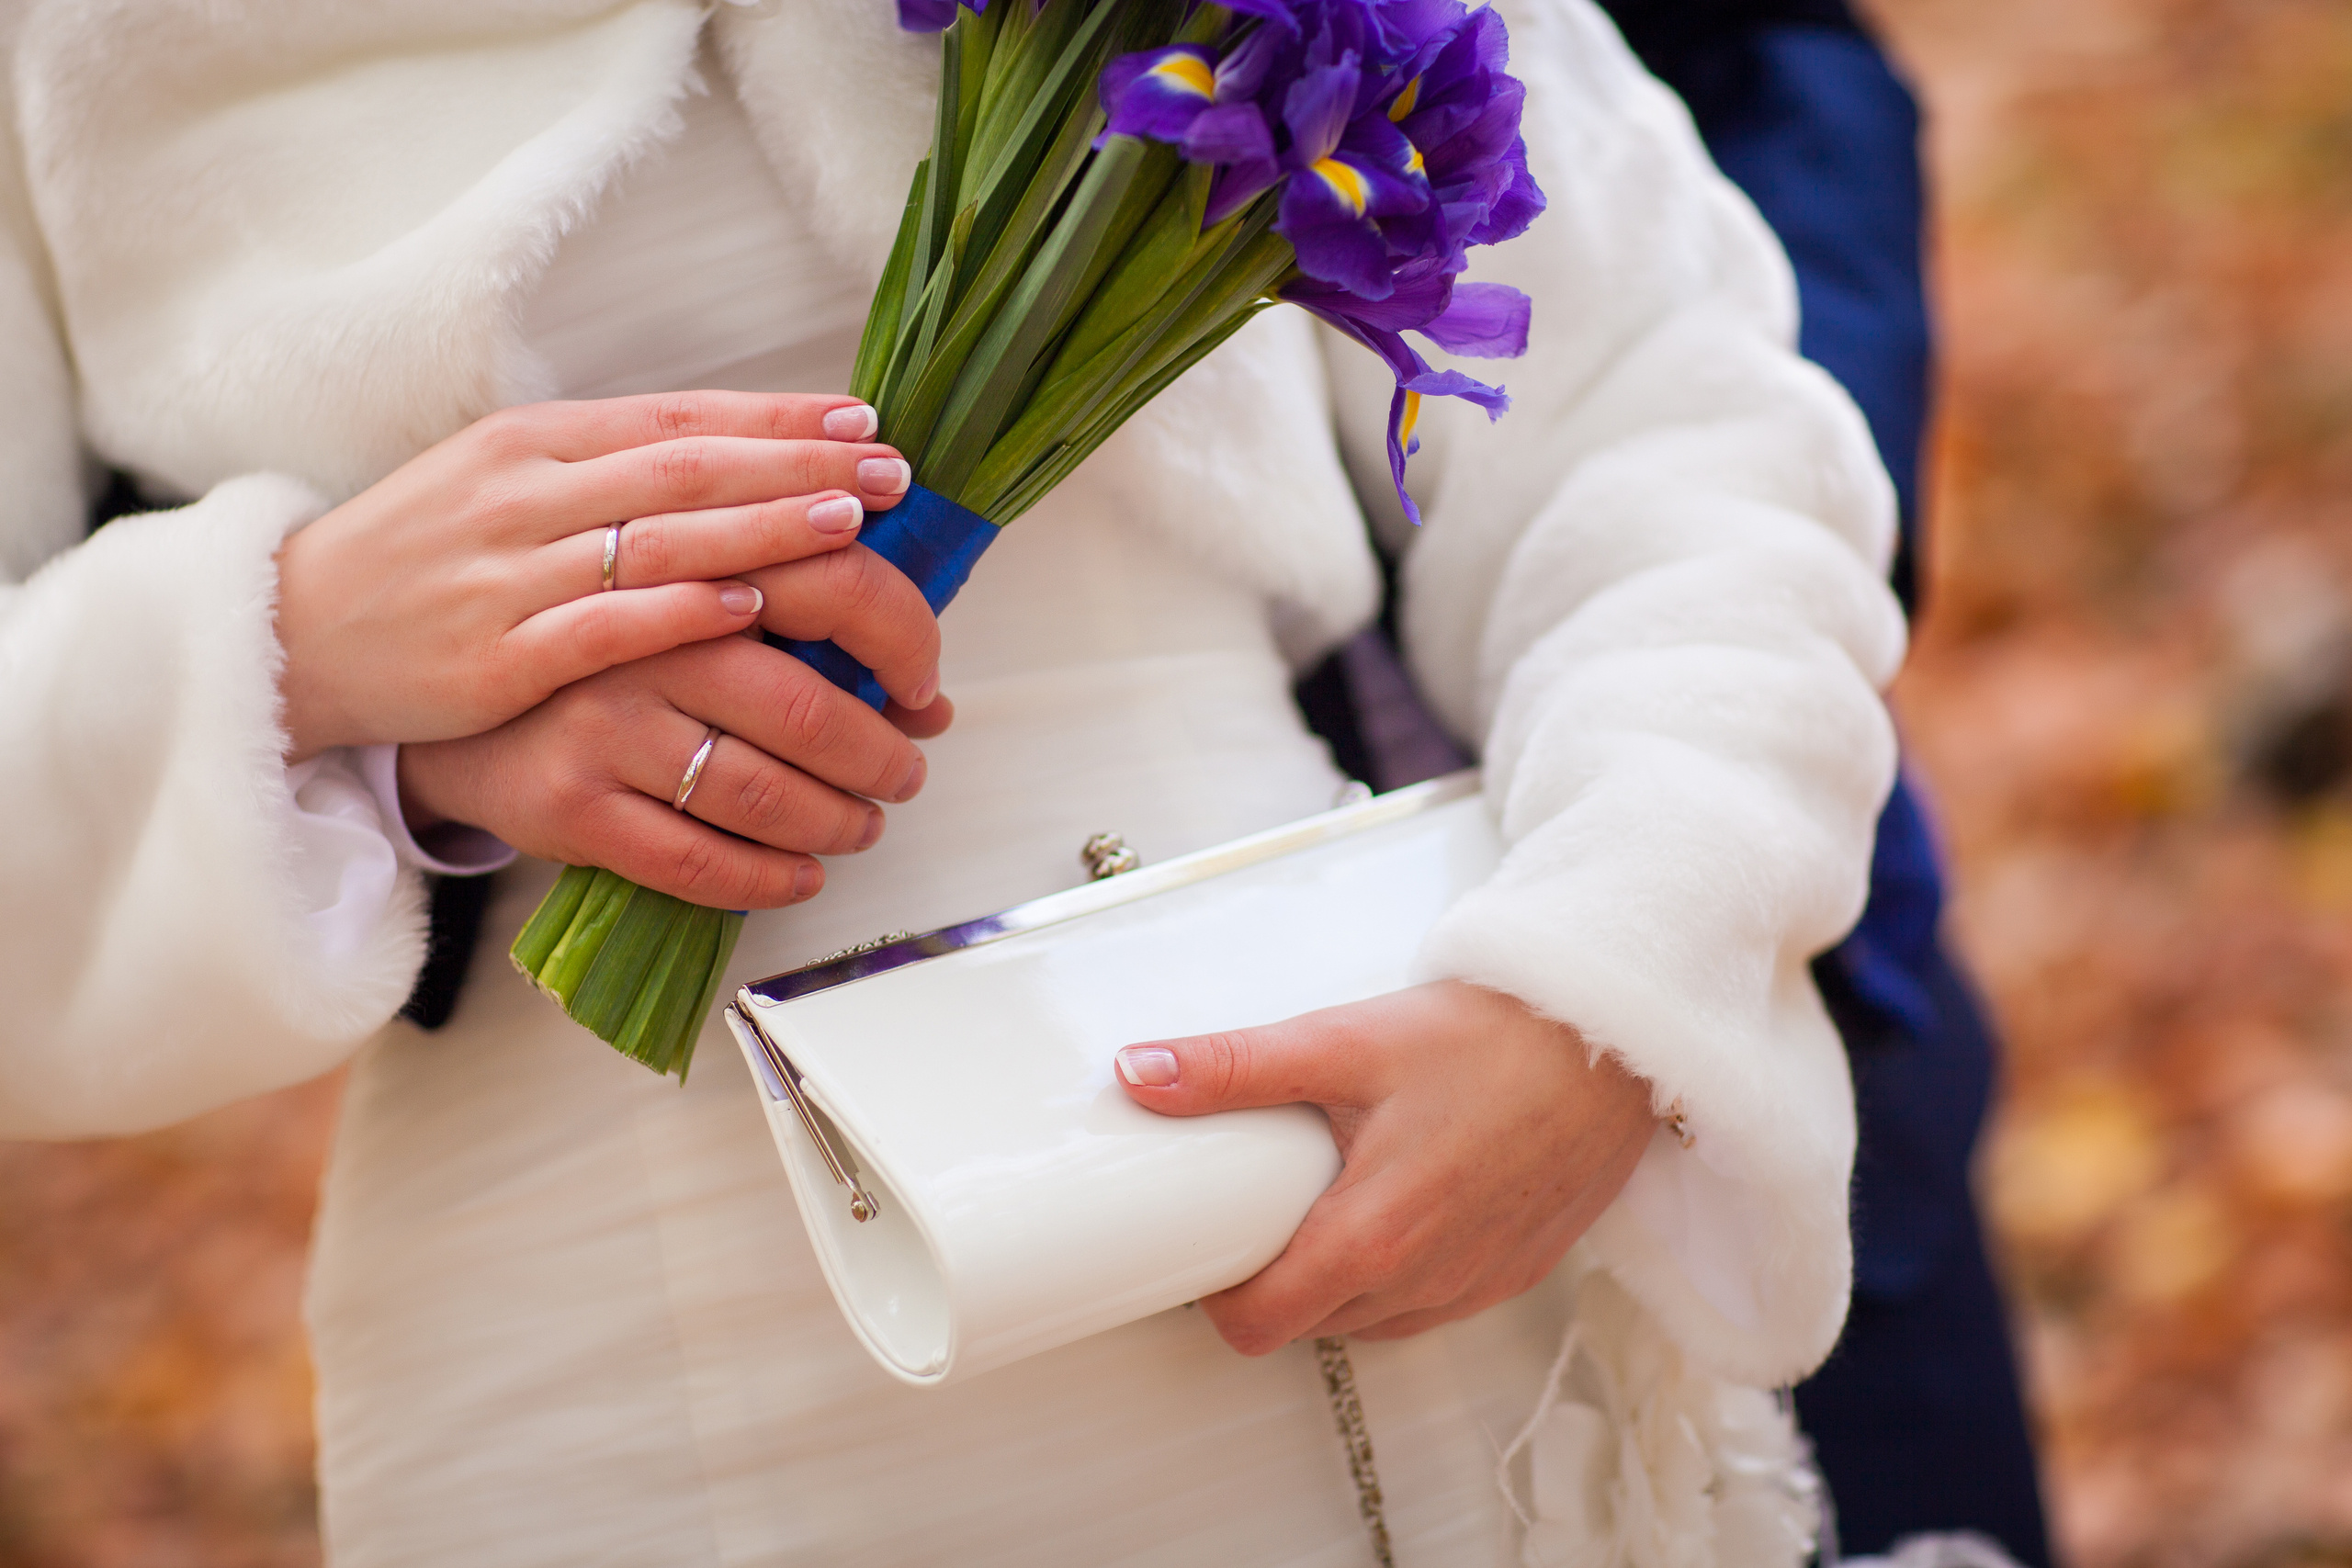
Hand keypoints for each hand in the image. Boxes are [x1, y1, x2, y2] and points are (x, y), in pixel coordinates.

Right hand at [274, 390, 920, 759]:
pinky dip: (679, 615)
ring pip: (657, 542)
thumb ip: (615, 473)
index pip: (679, 420)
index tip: (864, 423)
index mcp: (536, 443)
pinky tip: (751, 609)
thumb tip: (744, 463)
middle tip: (889, 473)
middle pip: (686, 470)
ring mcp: (509, 575)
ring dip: (761, 530)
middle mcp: (526, 495)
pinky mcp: (497, 658)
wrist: (299, 632)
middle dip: (796, 467)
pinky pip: (603, 629)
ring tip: (848, 525)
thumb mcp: (510, 484)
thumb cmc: (429, 558)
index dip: (777, 420)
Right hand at [395, 556, 953, 907]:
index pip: (833, 584)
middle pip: (807, 708)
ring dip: (838, 821)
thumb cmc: (606, 655)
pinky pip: (698, 863)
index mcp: (688, 566)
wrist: (455, 703)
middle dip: (881, 754)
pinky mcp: (570, 807)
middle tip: (904, 771)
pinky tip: (802, 874)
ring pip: (762, 793)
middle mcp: (644, 643)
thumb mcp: (690, 602)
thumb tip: (929, 698)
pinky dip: (770, 879)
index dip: (904, 640)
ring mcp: (603, 728)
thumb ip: (800, 621)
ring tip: (863, 824)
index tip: (923, 685)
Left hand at [1114, 980, 1658, 1352]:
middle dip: (1274, 1279)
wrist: (1614, 1040)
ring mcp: (1475, 1284)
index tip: (1207, 1243)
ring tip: (1328, 1197)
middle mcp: (1427, 1280)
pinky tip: (1396, 1204)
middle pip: (1309, 1327)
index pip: (1258, 1326)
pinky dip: (1398, 1273)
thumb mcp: (1345, 1043)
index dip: (1215, 1295)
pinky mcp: (1515, 1272)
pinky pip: (1431, 1304)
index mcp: (1374, 1238)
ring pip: (1370, 1322)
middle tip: (1262, 1205)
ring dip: (1337, 1279)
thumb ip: (1235, 1067)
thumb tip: (1142, 1075)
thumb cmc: (1497, 1039)